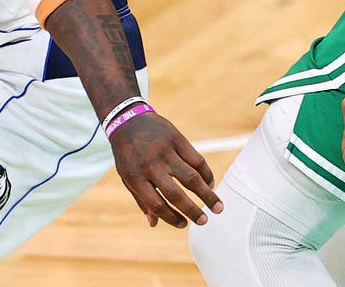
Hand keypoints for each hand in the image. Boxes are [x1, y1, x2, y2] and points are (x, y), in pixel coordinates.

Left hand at [108, 111, 222, 228]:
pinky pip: (196, 159)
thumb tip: (154, 223)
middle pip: (175, 194)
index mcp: (135, 177)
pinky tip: (210, 183)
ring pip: (190, 177)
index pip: (156, 204)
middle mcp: (150, 165)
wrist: (126, 118)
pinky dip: (206, 173)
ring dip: (207, 194)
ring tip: (218, 207)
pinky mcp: (176, 138)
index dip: (171, 218)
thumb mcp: (126, 176)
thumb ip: (141, 199)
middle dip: (192, 210)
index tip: (183, 224)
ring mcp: (164, 151)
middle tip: (204, 221)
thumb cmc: (127, 153)